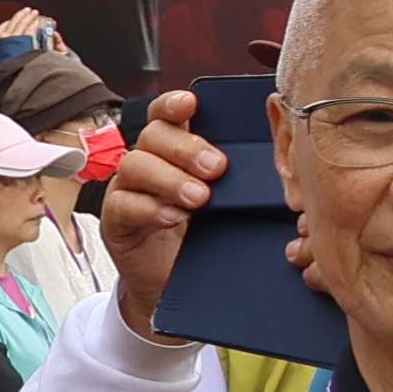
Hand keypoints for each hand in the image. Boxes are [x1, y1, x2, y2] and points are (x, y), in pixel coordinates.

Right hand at [91, 89, 221, 338]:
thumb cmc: (204, 240)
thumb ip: (235, 178)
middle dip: (184, 147)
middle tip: (216, 167)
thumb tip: (277, 152)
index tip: (192, 104)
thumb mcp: (224, 203)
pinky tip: (174, 218)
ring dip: (169, 178)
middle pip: (152, 136)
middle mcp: (145, 165)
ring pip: (135, 165)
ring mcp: (126, 191)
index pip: (164, 115)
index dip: (173, 105)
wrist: (173, 288)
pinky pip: (123, 205)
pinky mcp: (115, 222)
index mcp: (171, 152)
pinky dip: (150, 208)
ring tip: (199, 198)